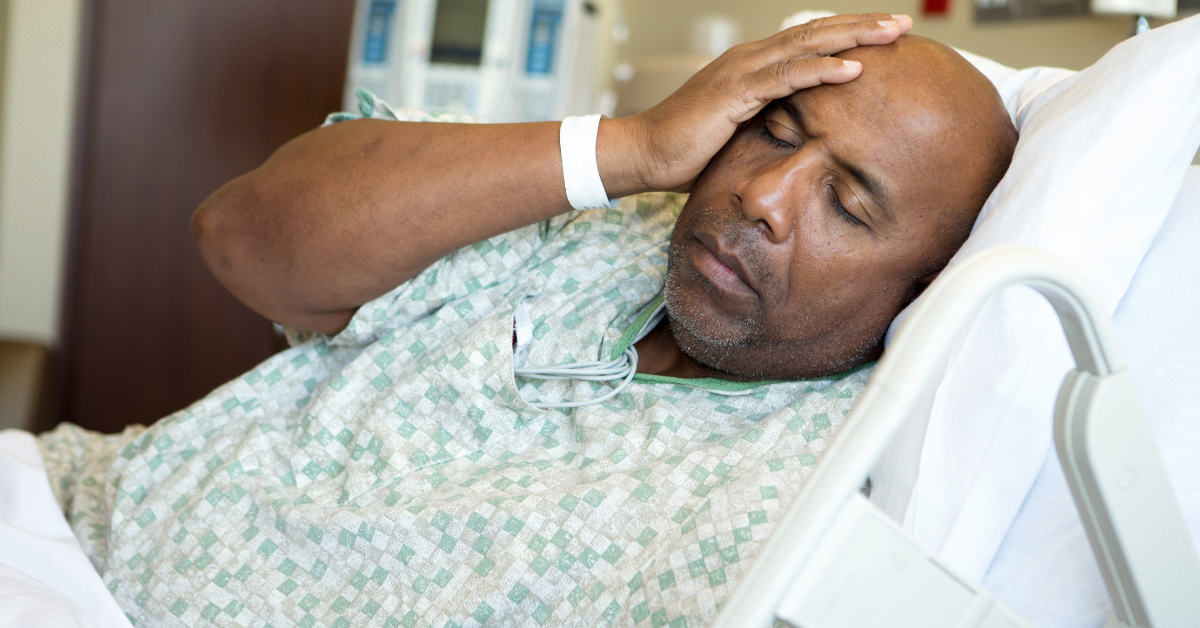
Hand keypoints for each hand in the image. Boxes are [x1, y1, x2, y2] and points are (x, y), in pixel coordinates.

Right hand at [603, 14, 911, 193]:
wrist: (642, 154)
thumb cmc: (683, 150)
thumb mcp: (735, 134)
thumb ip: (765, 126)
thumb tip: (795, 140)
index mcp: (750, 67)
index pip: (806, 42)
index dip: (845, 36)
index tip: (882, 37)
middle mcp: (748, 60)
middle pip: (814, 33)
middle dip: (861, 27)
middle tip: (900, 23)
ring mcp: (741, 73)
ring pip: (806, 46)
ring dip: (852, 39)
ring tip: (890, 36)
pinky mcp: (735, 94)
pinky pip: (786, 78)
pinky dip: (821, 70)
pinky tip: (851, 69)